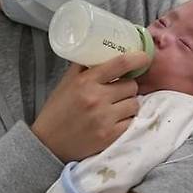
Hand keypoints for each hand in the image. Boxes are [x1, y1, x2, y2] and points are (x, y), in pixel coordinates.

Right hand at [32, 53, 150, 162]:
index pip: (120, 64)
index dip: (137, 59)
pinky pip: (131, 122)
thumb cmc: (57, 110)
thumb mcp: (66, 82)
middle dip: (127, 87)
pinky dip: (126, 121)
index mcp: (86, 81)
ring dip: (128, 104)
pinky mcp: (110, 136)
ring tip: (115, 108)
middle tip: (117, 91)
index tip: (144, 58)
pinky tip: (114, 121)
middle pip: (132, 85)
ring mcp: (104, 118)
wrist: (48, 143)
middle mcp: (97, 98)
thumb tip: (101, 49)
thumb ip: (83, 66)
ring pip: (134, 104)